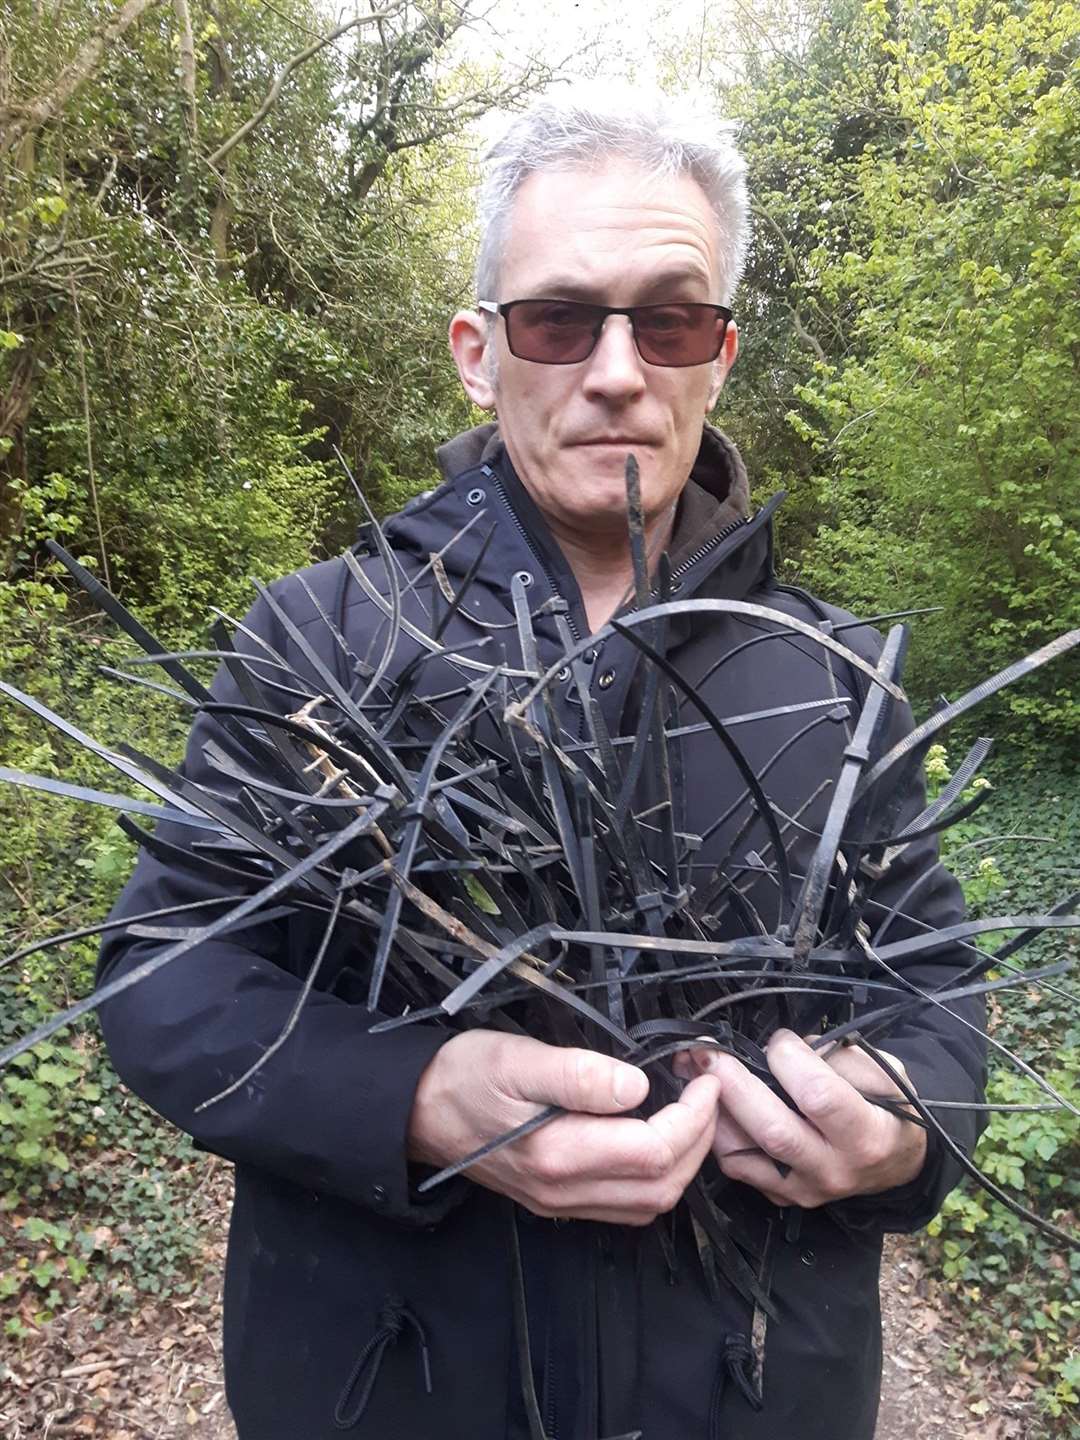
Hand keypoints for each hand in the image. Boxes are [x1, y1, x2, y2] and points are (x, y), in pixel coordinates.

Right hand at [407, 1030, 720, 1224]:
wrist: (416, 1110)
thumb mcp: (515, 1059)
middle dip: (699, 1138)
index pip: (655, 1150)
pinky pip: (625, 1206)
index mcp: (558, 1154)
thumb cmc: (464, 1075)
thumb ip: (576, 1075)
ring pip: (649, 1204)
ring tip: (692, 1113)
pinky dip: (658, 1177)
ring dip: (684, 1161)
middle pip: (663, 1185)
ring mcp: (561, 1203)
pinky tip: (658, 1140)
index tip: (702, 1075)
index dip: (693, 1115)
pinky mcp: (557, 1202)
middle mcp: (564, 1191)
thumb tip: (637, 1087)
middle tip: (706, 1090)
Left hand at [677, 1030, 926, 1207]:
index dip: (790, 1060)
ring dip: (713, 1108)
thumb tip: (782, 1048)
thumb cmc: (887, 1106)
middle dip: (733, 1083)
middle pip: (772, 1129)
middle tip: (707, 1052)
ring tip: (695, 1072)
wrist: (896, 1161)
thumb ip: (836, 1057)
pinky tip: (711, 1103)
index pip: (818, 1097)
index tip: (780, 1040)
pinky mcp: (782, 1196)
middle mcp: (834, 1169)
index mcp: (866, 1135)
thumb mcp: (883, 1072)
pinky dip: (718, 1133)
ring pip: (743, 1154)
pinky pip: (737, 1167)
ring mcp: (804, 1189)